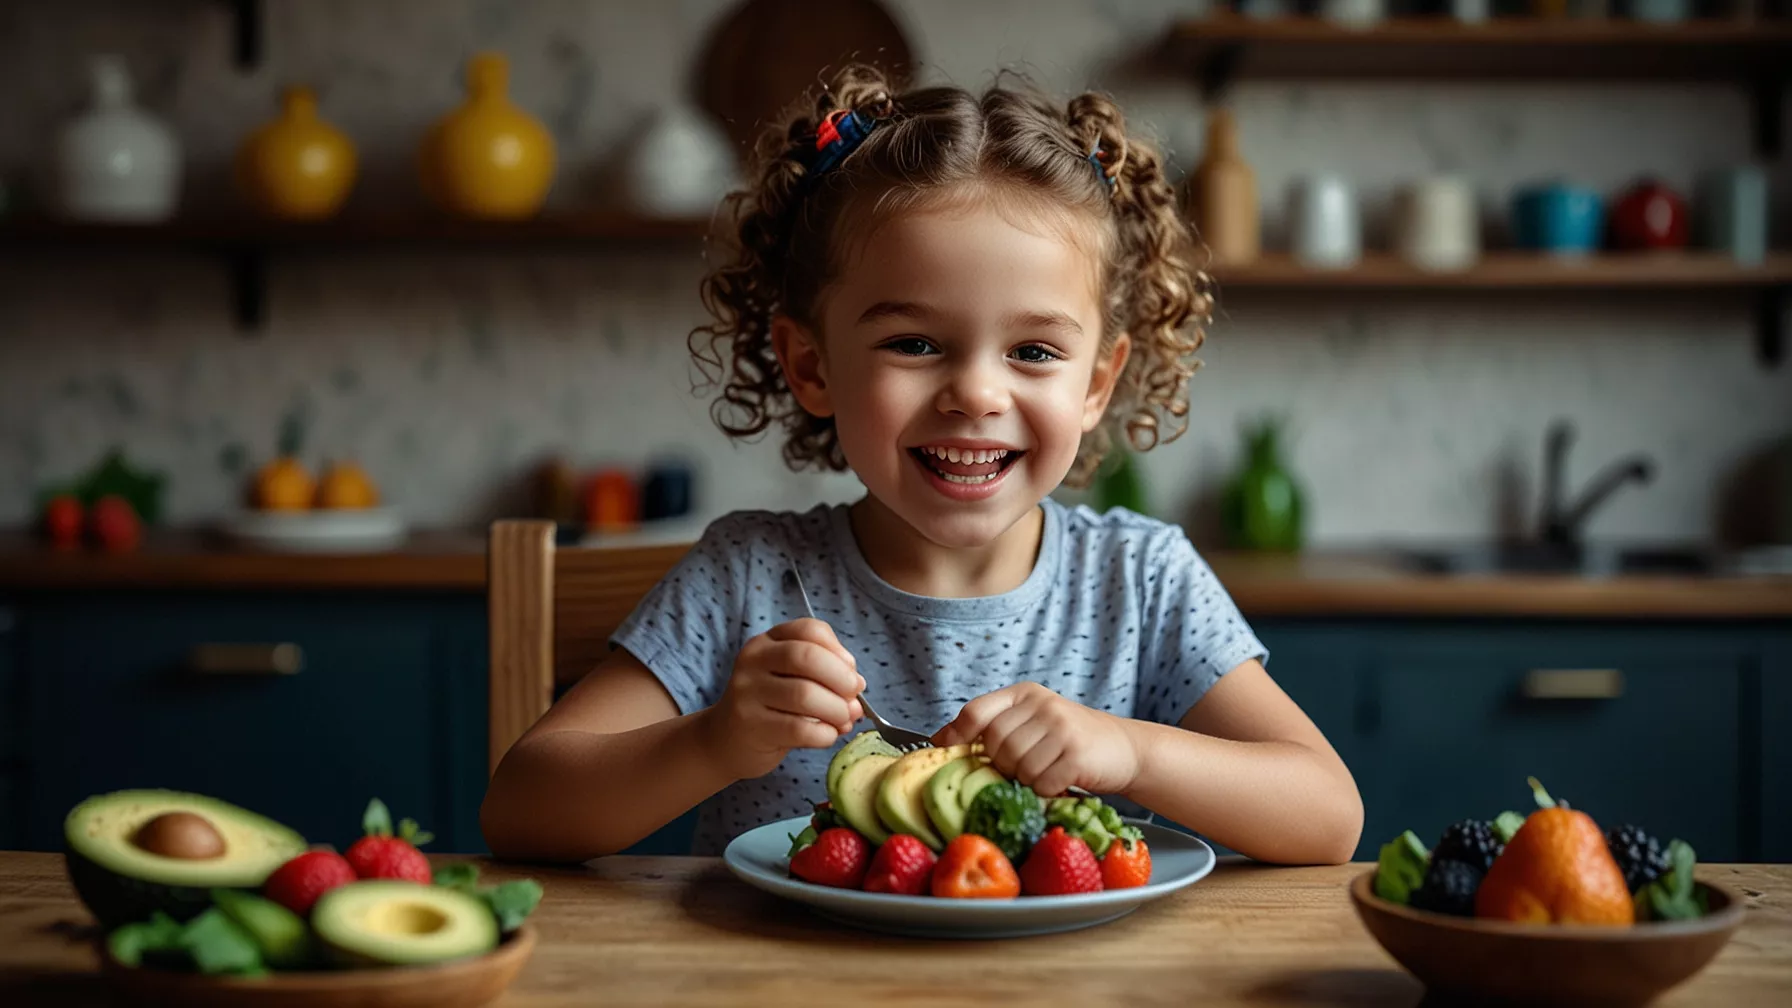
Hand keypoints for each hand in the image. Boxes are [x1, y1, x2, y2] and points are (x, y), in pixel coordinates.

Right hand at [700, 618, 864, 780]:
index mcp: (768, 641)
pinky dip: (824, 734)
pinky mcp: (750, 725)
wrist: (725, 740)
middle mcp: (753, 660)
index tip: (852, 672)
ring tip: (844, 721)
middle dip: (841, 679)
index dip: (839, 650)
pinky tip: (828, 735)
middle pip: (806, 657)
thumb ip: (824, 676)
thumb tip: (858, 690)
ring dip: (836, 710)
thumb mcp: (791, 678)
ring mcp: (747, 692)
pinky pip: (798, 728)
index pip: (809, 630)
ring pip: (804, 695)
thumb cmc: (769, 705)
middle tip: (854, 699)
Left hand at [933, 682, 1141, 797]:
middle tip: (1023, 767)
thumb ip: (994, 727)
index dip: (956, 733)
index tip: (944, 749)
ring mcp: (1061, 728)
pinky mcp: (1076, 754)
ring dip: (1027, 779)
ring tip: (1045, 771)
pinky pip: (1041, 783)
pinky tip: (1061, 780)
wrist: (1124, 749)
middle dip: (1003, 764)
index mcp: (1025, 694)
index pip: (977, 711)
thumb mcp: (1033, 722)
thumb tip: (939, 741)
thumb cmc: (1069, 741)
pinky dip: (1047, 789)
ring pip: (1017, 767)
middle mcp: (1042, 705)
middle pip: (995, 744)